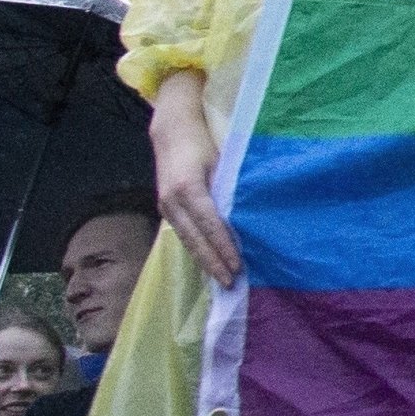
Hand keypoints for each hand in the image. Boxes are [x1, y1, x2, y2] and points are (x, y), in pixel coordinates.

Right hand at [149, 73, 237, 287]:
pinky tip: (209, 262)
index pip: (210, 224)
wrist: (171, 131)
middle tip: (230, 284)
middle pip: (195, 239)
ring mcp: (165, 206)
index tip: (237, 266)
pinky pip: (183, 234)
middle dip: (213, 263)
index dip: (224, 247)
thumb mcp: (221, 161)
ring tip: (221, 279)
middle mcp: (172, 201)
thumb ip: (232, 186)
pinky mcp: (165, 209)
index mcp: (189, 187)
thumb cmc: (204, 142)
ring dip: (204, 261)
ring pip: (187, 241)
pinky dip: (197, 249)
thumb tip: (250, 215)